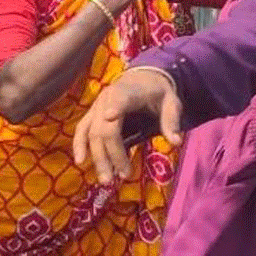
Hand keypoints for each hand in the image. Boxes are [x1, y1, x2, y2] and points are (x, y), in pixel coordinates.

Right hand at [73, 69, 180, 183]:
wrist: (143, 77)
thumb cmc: (158, 92)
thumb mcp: (171, 102)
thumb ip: (172, 121)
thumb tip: (176, 142)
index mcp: (129, 91)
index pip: (121, 99)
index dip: (116, 107)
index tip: (110, 116)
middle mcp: (108, 97)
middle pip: (105, 127)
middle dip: (112, 153)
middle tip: (124, 176)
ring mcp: (97, 106)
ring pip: (91, 132)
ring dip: (97, 156)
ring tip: (106, 179)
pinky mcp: (92, 113)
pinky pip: (82, 129)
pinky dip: (79, 144)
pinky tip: (80, 161)